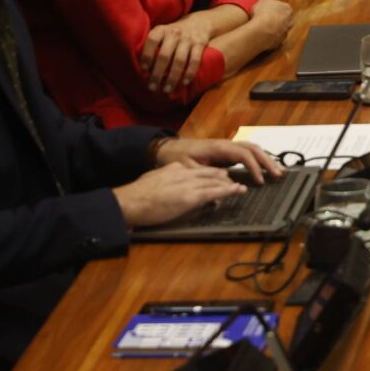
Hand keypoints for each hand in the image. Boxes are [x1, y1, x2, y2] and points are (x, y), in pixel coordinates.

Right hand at [113, 159, 243, 228]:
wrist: (129, 201)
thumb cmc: (136, 196)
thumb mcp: (153, 182)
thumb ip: (165, 182)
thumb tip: (170, 189)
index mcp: (175, 169)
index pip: (197, 170)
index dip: (210, 173)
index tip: (219, 175)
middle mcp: (184, 173)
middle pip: (210, 173)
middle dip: (223, 177)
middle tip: (234, 181)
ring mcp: (188, 184)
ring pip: (215, 181)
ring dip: (230, 184)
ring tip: (240, 186)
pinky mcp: (190, 197)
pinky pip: (214, 192)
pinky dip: (229, 190)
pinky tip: (238, 190)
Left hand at [138, 13, 215, 94]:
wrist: (198, 23)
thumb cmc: (173, 34)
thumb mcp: (162, 33)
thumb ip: (153, 46)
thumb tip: (142, 69)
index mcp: (161, 30)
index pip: (152, 41)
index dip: (147, 55)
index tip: (144, 70)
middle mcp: (174, 33)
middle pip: (164, 55)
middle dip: (158, 73)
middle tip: (153, 87)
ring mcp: (188, 39)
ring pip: (179, 60)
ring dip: (172, 77)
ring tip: (167, 90)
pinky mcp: (200, 44)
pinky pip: (195, 61)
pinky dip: (189, 73)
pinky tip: (184, 83)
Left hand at [153, 138, 286, 178]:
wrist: (168, 148)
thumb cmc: (177, 158)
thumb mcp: (189, 168)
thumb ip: (208, 175)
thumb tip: (228, 182)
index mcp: (218, 148)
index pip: (243, 154)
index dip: (254, 167)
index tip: (259, 181)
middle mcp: (226, 144)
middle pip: (253, 148)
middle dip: (267, 161)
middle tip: (279, 175)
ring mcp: (227, 146)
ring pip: (252, 149)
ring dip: (266, 159)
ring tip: (278, 172)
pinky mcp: (227, 151)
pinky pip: (247, 152)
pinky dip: (258, 159)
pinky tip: (265, 168)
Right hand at [247, 0, 294, 45]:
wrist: (260, 31)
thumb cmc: (262, 14)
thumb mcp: (263, 0)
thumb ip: (268, 0)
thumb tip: (268, 1)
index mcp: (287, 9)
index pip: (282, 7)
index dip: (273, 8)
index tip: (267, 10)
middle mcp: (290, 21)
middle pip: (283, 19)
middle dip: (275, 19)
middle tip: (264, 19)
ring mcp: (285, 33)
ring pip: (279, 30)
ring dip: (272, 29)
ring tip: (260, 27)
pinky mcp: (279, 43)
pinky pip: (273, 39)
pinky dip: (268, 37)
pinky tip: (260, 35)